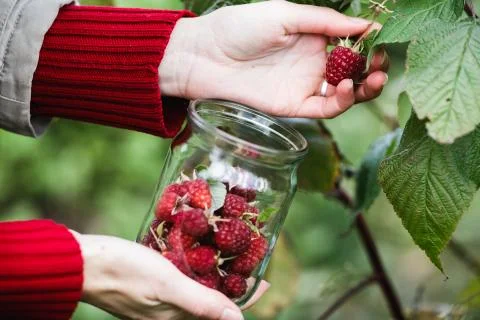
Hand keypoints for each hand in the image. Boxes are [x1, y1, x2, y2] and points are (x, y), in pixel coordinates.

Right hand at [73, 233, 268, 319]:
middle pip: (211, 302)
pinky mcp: (149, 287)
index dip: (246, 299)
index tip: (265, 282)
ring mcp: (159, 300)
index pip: (222, 313)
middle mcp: (170, 313)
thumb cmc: (124, 272)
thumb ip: (201, 304)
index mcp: (176, 318)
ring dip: (214, 276)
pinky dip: (193, 269)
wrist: (82, 263)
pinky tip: (196, 253)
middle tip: (250, 263)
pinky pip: (180, 281)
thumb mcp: (167, 285)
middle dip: (232, 285)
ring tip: (229, 256)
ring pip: (196, 290)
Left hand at [160, 1, 388, 118]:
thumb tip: (366, 24)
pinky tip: (346, 89)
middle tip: (382, 64)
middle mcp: (313, 63)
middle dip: (373, 68)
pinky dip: (342, 102)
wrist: (205, 56)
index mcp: (312, 37)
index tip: (384, 39)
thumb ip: (323, 20)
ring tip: (373, 78)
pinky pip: (326, 108)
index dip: (370, 43)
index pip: (352, 43)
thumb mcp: (284, 13)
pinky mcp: (294, 106)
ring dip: (365, 88)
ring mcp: (304, 86)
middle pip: (354, 71)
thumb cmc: (239, 27)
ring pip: (346, 93)